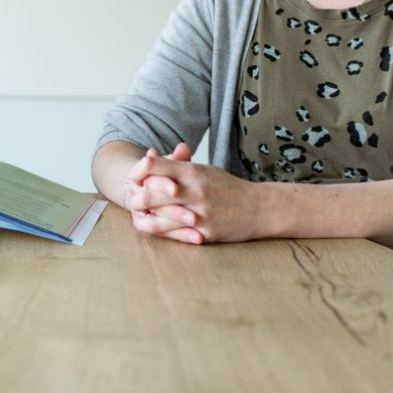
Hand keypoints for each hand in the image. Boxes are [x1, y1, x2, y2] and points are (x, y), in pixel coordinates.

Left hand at [129, 145, 266, 243]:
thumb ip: (177, 165)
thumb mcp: (203, 170)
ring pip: (157, 219)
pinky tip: (157, 229)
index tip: (135, 177)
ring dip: (145, 218)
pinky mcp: (203, 233)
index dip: (138, 171)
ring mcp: (198, 214)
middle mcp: (193, 191)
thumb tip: (149, 157)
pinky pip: (174, 236)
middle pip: (150, 194)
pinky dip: (161, 233)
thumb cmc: (227, 187)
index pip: (153, 166)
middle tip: (133, 200)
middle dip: (136, 198)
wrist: (259, 208)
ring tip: (140, 216)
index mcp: (192, 172)